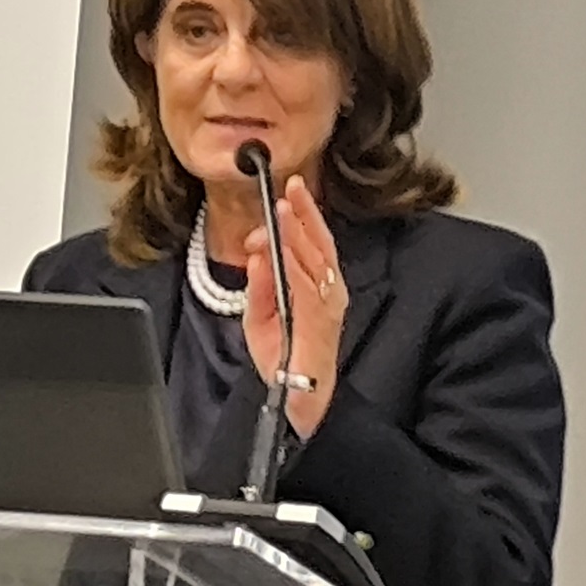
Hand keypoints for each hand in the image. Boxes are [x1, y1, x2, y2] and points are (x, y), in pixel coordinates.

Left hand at [242, 175, 348, 438]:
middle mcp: (328, 291)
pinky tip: (284, 250)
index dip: (300, 216)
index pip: (312, 242)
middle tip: (290, 188)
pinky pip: (307, 290)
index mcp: (317, 285)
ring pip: (314, 261)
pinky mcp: (320, 323)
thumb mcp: (260, 313)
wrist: (295, 397)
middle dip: (304, 214)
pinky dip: (295, 267)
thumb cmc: (283, 355)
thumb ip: (259, 283)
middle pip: (319, 243)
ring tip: (285, 210)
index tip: (287, 192)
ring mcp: (327, 306)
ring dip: (298, 233)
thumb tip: (257, 253)